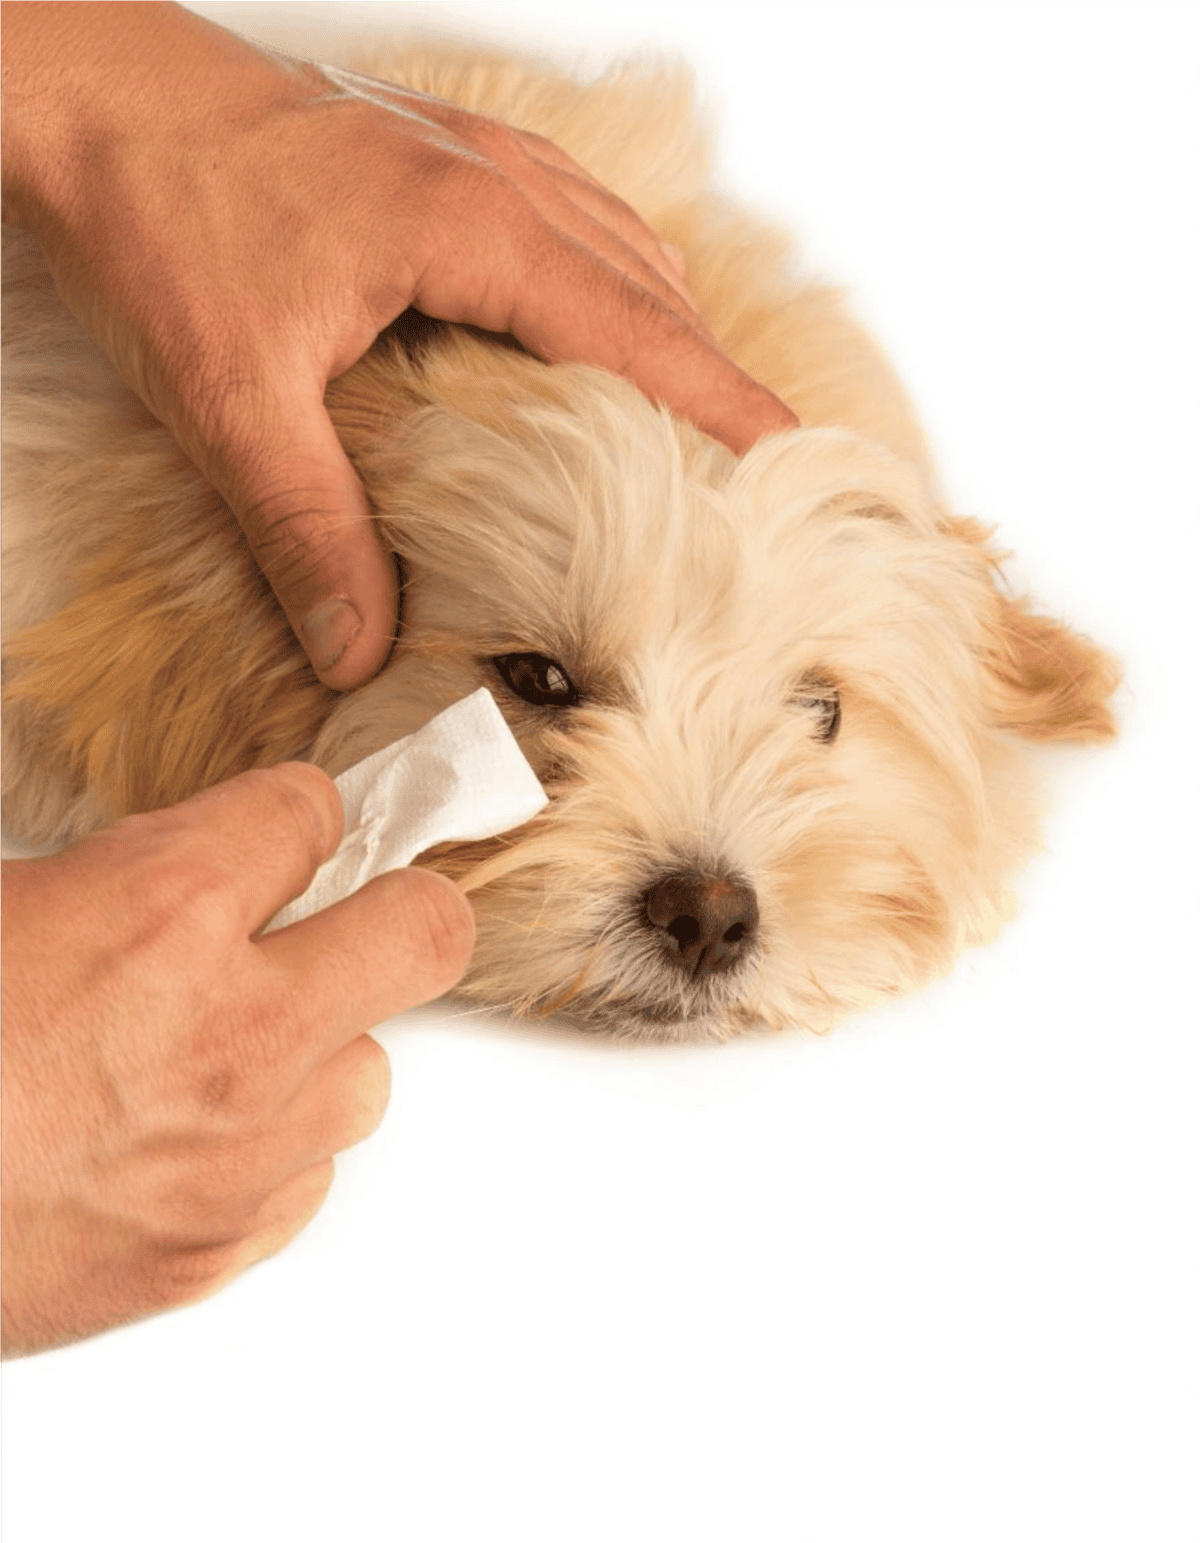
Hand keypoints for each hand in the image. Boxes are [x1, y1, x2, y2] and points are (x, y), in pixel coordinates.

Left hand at [0, 0, 797, 690]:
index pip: (639, 329)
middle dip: (714, 372)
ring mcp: (468, 152)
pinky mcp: (433, 149)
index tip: (796, 459)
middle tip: (758, 465)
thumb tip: (359, 644)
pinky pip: (565, 207)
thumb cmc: (152, 208)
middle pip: (650, 284)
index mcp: (472, 230)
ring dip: (665, 321)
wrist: (81, 88)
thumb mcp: (229, 391)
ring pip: (615, 237)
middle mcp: (492, 180)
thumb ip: (306, 525)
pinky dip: (607, 271)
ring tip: (692, 411)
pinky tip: (593, 316)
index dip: (724, 401)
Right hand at [0, 763, 473, 1355]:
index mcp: (160, 909)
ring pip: (370, 1074)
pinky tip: (197, 1138)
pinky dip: (269, 1153)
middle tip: (371, 912)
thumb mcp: (1, 902)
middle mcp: (228, 1030)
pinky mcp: (214, 1250)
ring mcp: (236, 1153)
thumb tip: (174, 870)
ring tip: (238, 1049)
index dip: (296, 813)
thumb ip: (108, 878)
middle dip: (403, 910)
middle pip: (424, 934)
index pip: (308, 813)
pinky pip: (304, 1180)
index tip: (288, 828)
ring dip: (320, 1051)